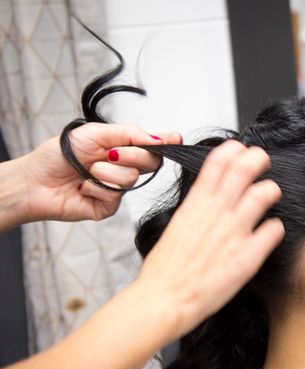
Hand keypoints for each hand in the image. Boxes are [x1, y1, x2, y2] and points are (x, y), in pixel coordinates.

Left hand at [14, 123, 181, 222]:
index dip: (168, 142)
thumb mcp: (96, 133)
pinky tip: (82, 188)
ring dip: (105, 172)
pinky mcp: (109, 207)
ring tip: (87, 172)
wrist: (35, 180)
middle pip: (151, 162)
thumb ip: (130, 134)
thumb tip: (159, 138)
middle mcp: (124, 168)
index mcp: (123, 148)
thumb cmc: (59, 155)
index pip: (154, 145)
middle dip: (131, 155)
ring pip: (130, 179)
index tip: (176, 138)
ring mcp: (118, 188)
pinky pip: (115, 195)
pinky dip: (96, 188)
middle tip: (109, 154)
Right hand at [133, 140, 284, 341]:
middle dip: (258, 159)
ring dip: (271, 190)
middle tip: (263, 161)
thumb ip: (197, 210)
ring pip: (264, 194)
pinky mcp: (249, 256)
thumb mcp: (176, 227)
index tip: (241, 149)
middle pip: (244, 169)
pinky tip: (271, 230)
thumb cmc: (165, 270)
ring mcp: (234, 232)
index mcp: (196, 204)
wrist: (164, 300)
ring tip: (271, 193)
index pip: (219, 162)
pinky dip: (275, 227)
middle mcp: (217, 213)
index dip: (234, 150)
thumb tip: (210, 200)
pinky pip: (274, 230)